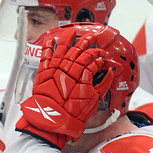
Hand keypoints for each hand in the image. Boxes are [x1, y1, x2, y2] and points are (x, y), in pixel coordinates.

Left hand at [16, 28, 113, 148]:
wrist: (52, 120)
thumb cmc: (73, 114)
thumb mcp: (94, 100)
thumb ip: (103, 84)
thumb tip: (109, 72)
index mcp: (83, 75)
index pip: (93, 59)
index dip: (98, 56)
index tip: (101, 57)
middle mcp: (69, 69)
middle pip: (79, 50)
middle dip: (87, 42)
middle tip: (92, 38)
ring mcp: (55, 69)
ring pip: (63, 47)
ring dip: (69, 38)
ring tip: (73, 31)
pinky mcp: (43, 72)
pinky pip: (45, 55)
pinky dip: (47, 46)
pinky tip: (50, 39)